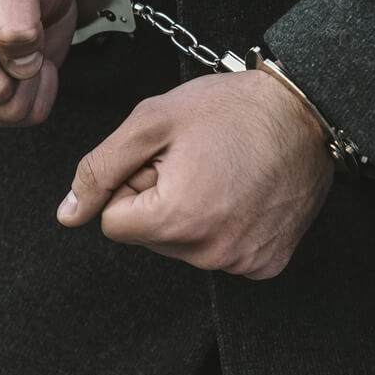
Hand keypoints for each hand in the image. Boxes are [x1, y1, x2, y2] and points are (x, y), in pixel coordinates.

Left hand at [57, 71, 334, 280]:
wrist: (306, 111)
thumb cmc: (231, 109)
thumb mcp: (152, 122)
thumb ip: (100, 170)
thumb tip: (68, 214)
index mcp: (177, 219)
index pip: (113, 222)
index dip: (131, 184)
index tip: (164, 159)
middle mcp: (210, 253)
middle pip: (148, 238)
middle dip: (160, 200)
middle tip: (196, 161)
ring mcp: (243, 263)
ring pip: (182, 247)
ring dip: (191, 213)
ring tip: (221, 173)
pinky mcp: (266, 265)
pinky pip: (221, 252)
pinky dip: (224, 226)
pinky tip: (243, 193)